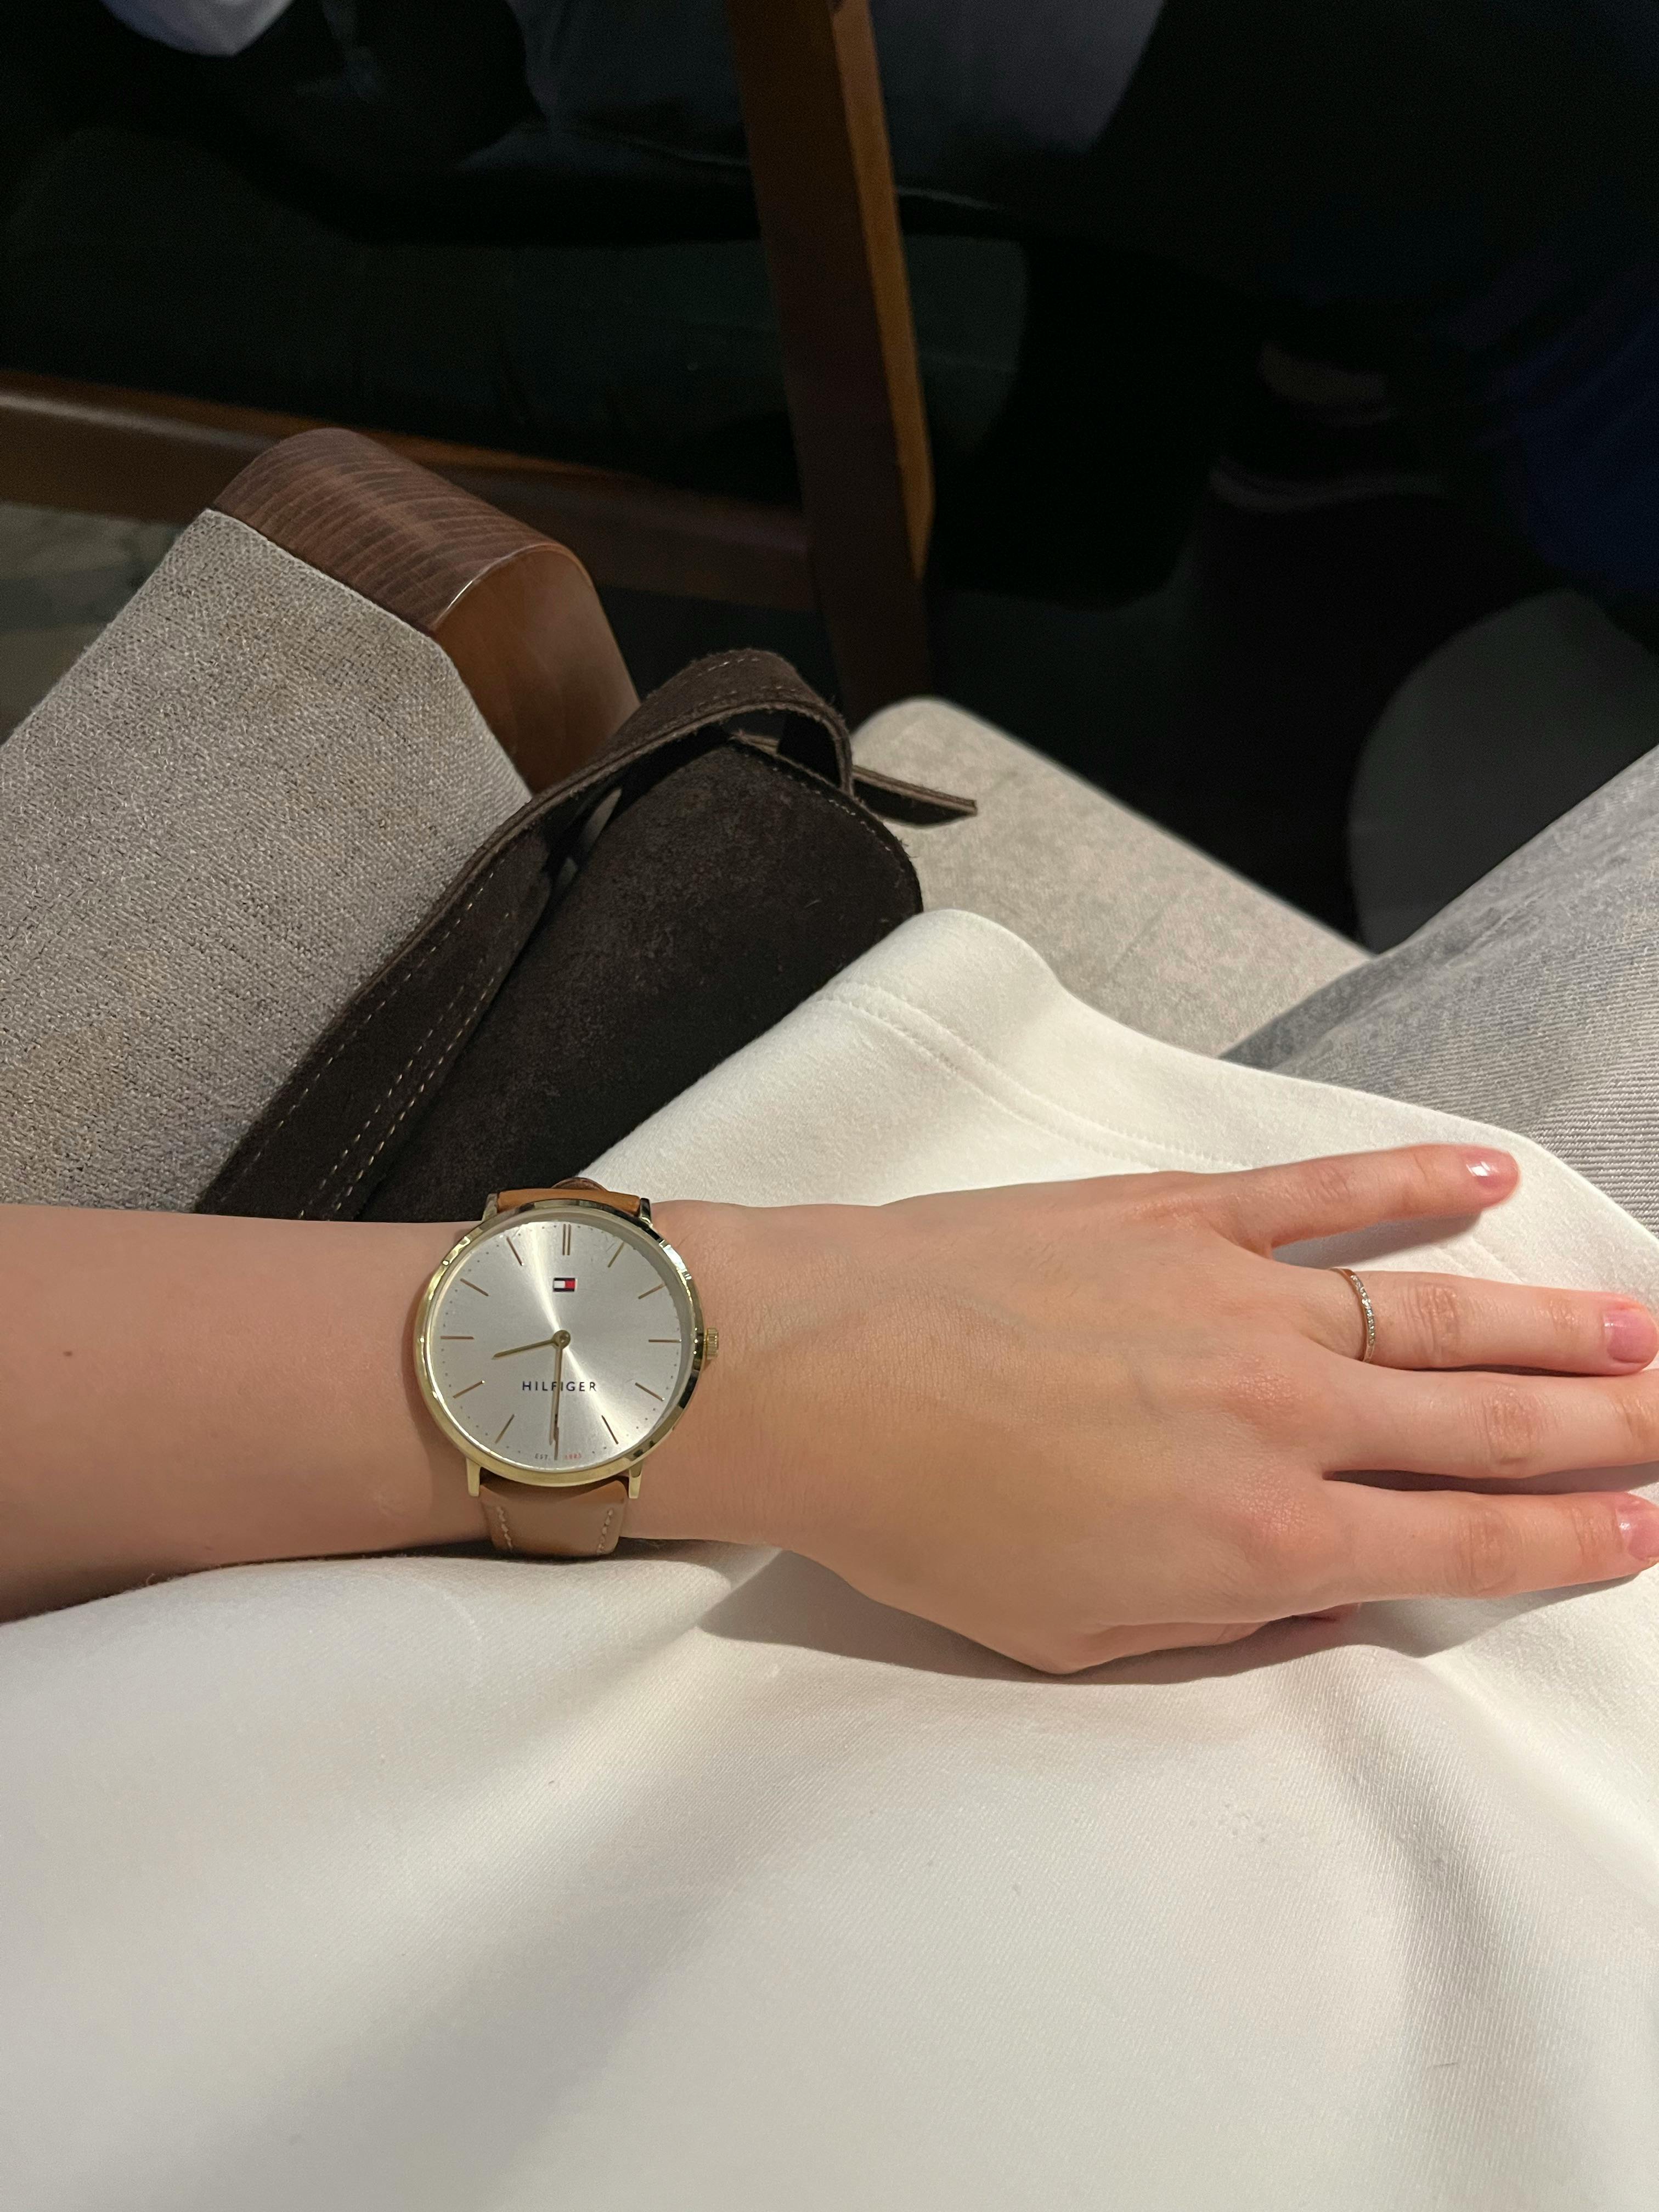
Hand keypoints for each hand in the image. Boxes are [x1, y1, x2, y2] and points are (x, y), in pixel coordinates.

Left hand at [646, 1147, 1658, 1671]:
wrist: (815, 1373)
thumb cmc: (926, 1519)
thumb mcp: (1080, 1635)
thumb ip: (1229, 1620)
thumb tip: (1339, 1587)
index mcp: (1259, 1537)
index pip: (1459, 1542)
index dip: (1567, 1540)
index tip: (1641, 1526)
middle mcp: (1279, 1415)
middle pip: (1481, 1423)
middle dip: (1601, 1426)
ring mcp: (1238, 1298)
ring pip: (1434, 1312)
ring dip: (1548, 1324)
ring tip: (1642, 1330)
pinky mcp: (1181, 1214)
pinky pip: (1325, 1194)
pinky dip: (1411, 1182)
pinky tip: (1488, 1182)